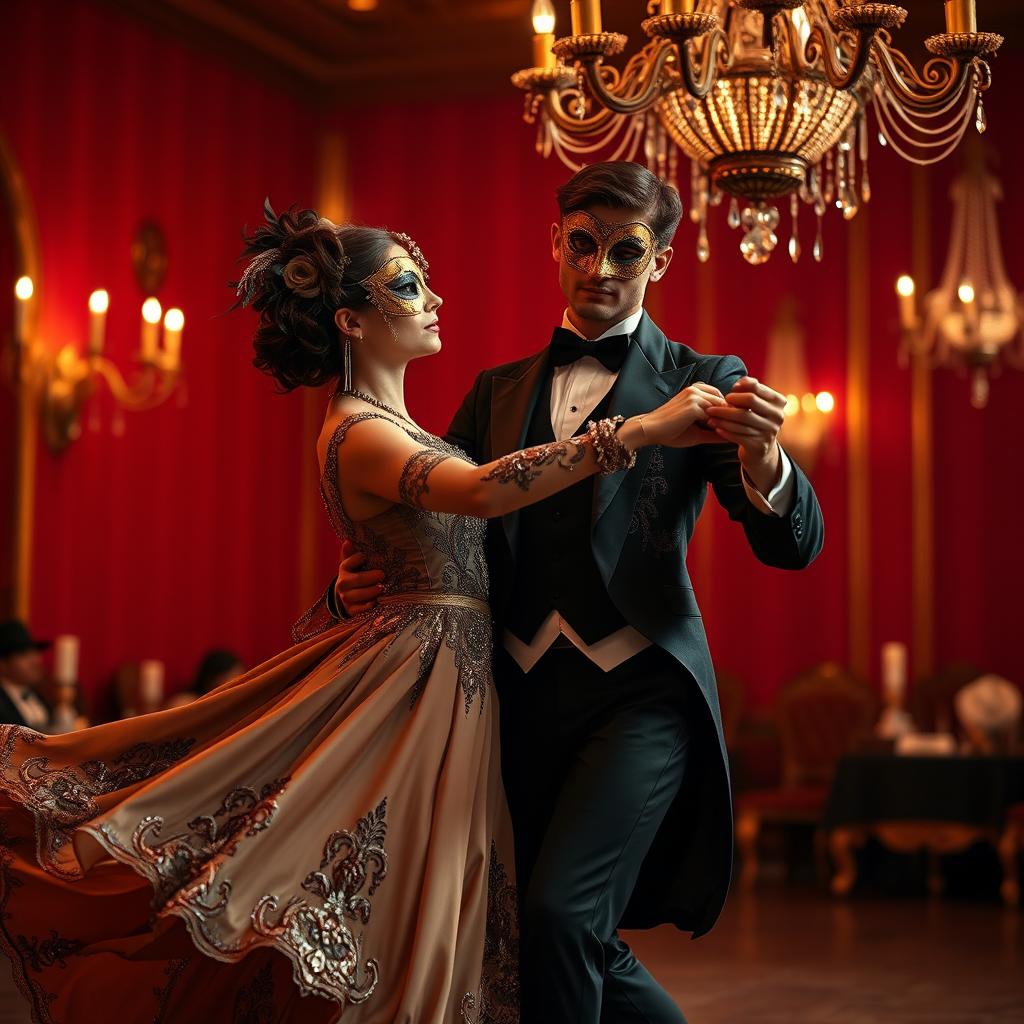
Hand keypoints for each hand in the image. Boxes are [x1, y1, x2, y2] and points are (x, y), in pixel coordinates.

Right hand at [335, 540, 383, 615]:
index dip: (357, 559)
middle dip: (370, 577)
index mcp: (344, 569)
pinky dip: (368, 606)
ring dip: (371, 592)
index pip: (349, 562)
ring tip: (382, 588)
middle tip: (382, 575)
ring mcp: (346, 597)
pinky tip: (376, 602)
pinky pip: (359, 609)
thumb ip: (352, 553)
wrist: (348, 596)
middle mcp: (342, 584)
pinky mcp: (351, 609)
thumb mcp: (354, 564)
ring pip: (358, 595)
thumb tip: (347, 541)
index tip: (365, 557)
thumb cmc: (355, 575)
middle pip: (357, 579)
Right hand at [634, 383, 726, 448]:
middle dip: (731, 416)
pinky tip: (721, 434)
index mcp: (696, 391)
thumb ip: (714, 432)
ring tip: (731, 433)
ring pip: (721, 407)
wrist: (650, 430)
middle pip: (725, 400)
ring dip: (727, 420)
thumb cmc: (671, 431)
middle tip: (737, 430)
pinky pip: (713, 414)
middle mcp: (696, 389)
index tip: (734, 426)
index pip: (722, 397)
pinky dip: (719, 425)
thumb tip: (733, 438)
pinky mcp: (692, 405)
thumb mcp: (697, 432)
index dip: (729, 412)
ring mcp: (694, 396)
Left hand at [705, 376, 785, 490]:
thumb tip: (741, 381)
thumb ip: (750, 390)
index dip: (741, 387)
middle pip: (750, 401)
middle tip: (716, 402)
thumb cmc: (754, 421)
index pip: (757, 388)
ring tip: (709, 415)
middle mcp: (777, 416)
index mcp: (778, 402)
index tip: (731, 389)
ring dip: (722, 416)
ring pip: (741, 420)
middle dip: (731, 399)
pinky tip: (716, 427)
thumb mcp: (756, 405)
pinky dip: (725, 430)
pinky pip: (738, 435)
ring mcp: (769, 432)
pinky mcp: (759, 446)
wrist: (760, 451)